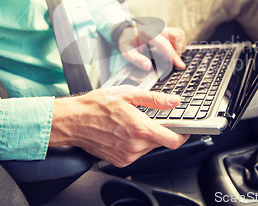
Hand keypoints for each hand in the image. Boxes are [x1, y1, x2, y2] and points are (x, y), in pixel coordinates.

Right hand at [49, 85, 189, 166]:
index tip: (184, 128)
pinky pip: (136, 153)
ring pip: (149, 148)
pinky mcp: (120, 161)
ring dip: (146, 137)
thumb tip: (174, 101)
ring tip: (130, 123)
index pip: (173, 140)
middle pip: (161, 142)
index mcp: (140, 129)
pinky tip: (123, 132)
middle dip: (160, 130)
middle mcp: (135, 146)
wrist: (73, 121)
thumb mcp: (128, 94)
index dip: (183, 134)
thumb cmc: (96, 106)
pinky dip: (135, 143)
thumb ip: (155, 99)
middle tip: (148, 117)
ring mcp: (127, 156)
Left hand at [118, 25, 186, 70]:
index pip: (165, 45)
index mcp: (148, 33)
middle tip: (171, 61)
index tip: (180, 65)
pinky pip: (178, 33)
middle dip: (178, 50)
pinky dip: (178, 42)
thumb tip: (148, 67)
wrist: (125, 31)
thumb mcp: (127, 52)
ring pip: (179, 34)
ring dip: (179, 46)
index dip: (174, 56)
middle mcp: (158, 28)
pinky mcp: (165, 28)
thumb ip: (137, 60)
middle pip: (176, 36)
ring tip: (170, 55)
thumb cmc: (127, 42)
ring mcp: (162, 27)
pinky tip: (170, 50)